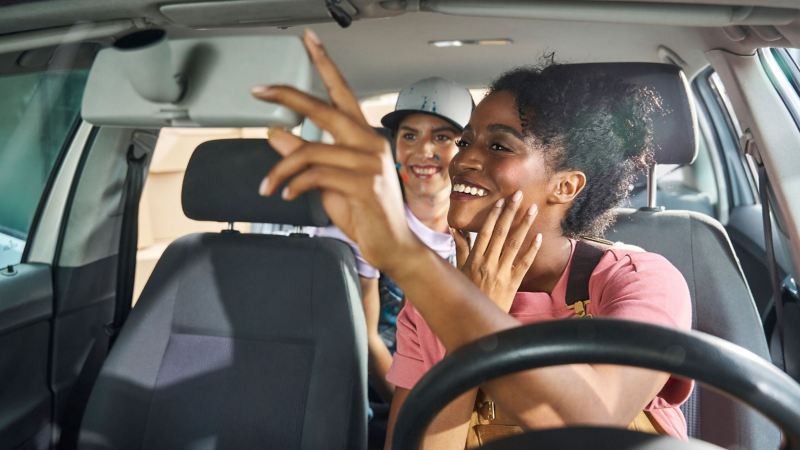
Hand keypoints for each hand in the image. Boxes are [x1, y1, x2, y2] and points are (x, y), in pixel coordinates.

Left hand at [252, 29, 421, 272]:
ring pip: (310, 151)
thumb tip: (275, 133)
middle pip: (324, 109)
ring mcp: (370, 163)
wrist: (392, 246)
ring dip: (280, 170)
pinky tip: (286, 195)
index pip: (342, 92)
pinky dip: (294, 185)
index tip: (308, 40)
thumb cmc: (365, 213)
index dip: (325, 64)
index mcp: (362, 137)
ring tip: (267, 186)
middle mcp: (369, 143)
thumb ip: (304, 156)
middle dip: (288, 95)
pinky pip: (316, 175)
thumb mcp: (327, 181)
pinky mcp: (365, 184)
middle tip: (258, 90)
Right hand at [451, 191, 541, 311]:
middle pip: (501, 233)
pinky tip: (538, 237)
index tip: (501, 201)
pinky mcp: (513, 283)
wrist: (476, 318)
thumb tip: (455, 229)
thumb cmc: (468, 291)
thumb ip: (460, 248)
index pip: (485, 232)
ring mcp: (502, 273)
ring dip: (524, 225)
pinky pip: (524, 264)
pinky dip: (531, 250)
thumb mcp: (460, 269)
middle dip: (510, 212)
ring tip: (532, 209)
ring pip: (514, 244)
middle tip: (518, 195)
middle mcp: (488, 263)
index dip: (493, 215)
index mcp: (475, 259)